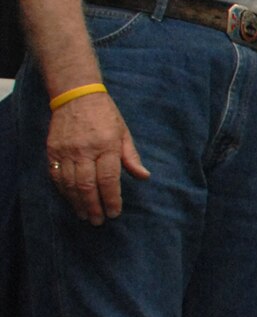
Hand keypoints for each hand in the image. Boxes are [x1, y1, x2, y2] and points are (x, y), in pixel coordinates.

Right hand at [45, 90, 148, 225]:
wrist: (75, 95)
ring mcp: (66, 151)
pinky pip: (55, 175)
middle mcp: (85, 150)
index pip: (109, 179)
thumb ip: (131, 157)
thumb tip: (144, 177)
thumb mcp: (124, 133)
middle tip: (98, 221)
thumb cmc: (105, 115)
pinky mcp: (52, 150)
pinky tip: (70, 200)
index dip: (111, 199)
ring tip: (84, 215)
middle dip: (93, 206)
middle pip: (87, 185)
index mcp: (106, 146)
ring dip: (77, 202)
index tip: (114, 212)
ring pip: (69, 184)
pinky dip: (63, 191)